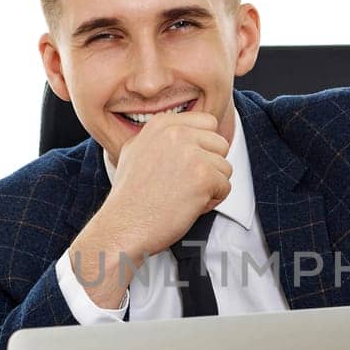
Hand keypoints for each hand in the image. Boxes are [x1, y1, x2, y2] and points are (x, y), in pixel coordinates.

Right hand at [65, 111, 232, 310]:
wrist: (124, 226)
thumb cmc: (129, 197)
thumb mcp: (135, 151)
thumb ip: (160, 137)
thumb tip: (183, 131)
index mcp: (162, 124)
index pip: (207, 122)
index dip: (204, 147)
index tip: (188, 165)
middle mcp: (177, 133)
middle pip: (220, 144)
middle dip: (210, 166)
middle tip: (186, 184)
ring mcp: (191, 153)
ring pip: (225, 167)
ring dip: (211, 186)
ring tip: (185, 196)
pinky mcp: (203, 176)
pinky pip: (225, 187)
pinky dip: (212, 202)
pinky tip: (188, 206)